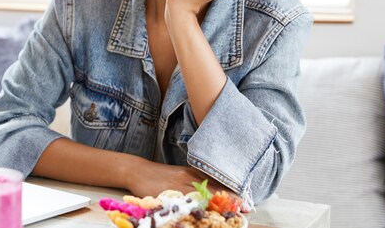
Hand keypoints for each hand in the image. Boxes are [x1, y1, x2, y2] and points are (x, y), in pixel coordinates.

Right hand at [126, 159, 247, 211]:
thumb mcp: (182, 175)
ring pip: (201, 197)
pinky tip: (203, 214)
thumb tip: (219, 193)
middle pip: (212, 191)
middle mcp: (188, 178)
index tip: (247, 203)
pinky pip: (184, 203)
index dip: (232, 194)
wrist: (138, 171)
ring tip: (231, 213)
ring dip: (217, 206)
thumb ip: (199, 182)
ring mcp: (178, 186)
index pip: (216, 183)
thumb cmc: (162, 175)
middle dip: (229, 201)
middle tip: (244, 209)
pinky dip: (196, 209)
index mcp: (193, 173)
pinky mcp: (167, 194)